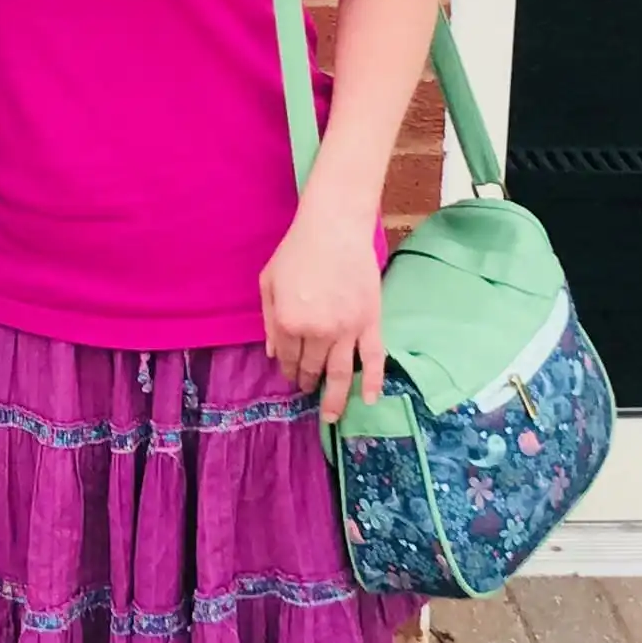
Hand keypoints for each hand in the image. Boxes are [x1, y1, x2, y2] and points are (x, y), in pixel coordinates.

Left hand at [261, 206, 385, 424]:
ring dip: (334, 398)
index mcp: (288, 322)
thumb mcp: (269, 283)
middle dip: (308, 382)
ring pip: (340, 373)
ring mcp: (346, 330)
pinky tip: (370, 400)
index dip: (289, 369)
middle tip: (308, 390)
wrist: (335, 227)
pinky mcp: (370, 322)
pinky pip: (373, 359)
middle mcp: (317, 332)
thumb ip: (269, 322)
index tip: (292, 374)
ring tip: (330, 415)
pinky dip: (372, 382)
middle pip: (312, 368)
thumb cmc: (297, 250)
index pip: (288, 358)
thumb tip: (274, 356)